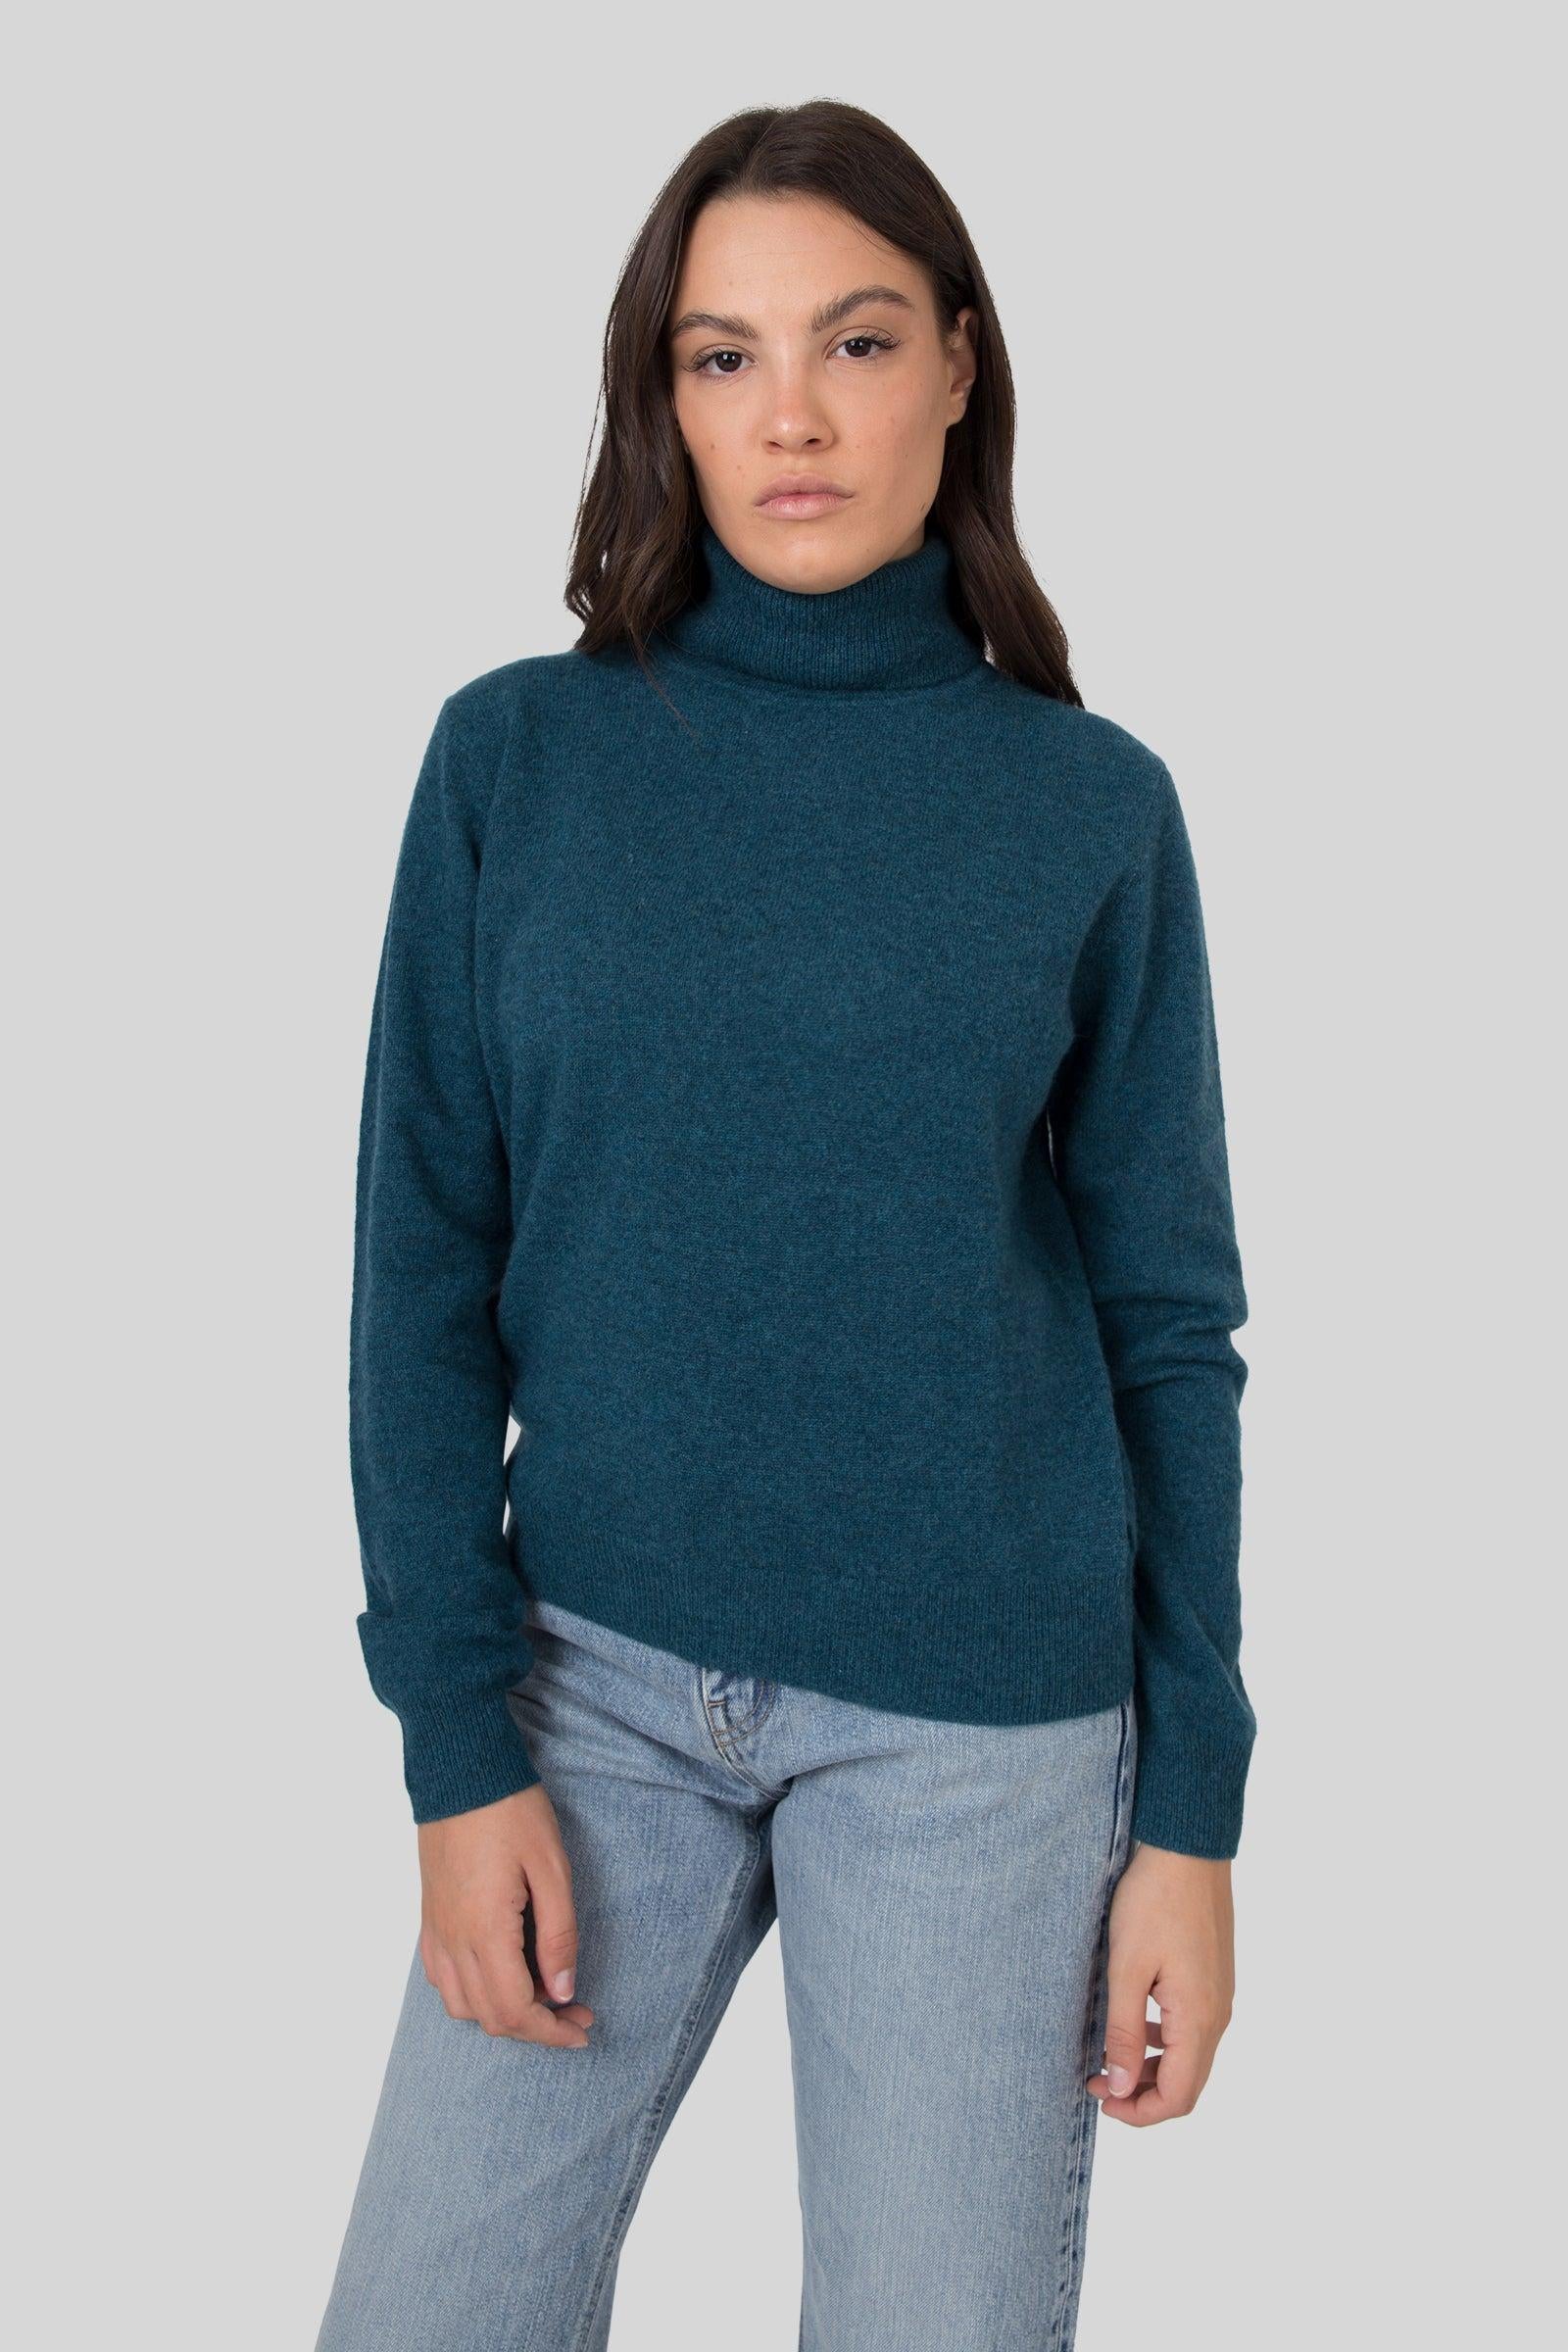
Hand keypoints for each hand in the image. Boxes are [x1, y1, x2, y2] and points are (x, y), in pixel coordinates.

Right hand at [417, 1782, 595, 2046]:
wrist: (461, 1772)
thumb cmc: (511, 1811)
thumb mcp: (552, 1869)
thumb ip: (558, 1935)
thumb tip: (563, 1990)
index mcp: (486, 1932)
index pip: (516, 2011)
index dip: (552, 2032)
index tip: (583, 2029)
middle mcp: (453, 1941)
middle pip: (490, 2016)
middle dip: (536, 2027)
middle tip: (576, 2010)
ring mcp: (436, 1930)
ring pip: (462, 2004)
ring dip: (502, 2013)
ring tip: (542, 1993)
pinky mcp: (429, 1917)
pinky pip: (442, 1977)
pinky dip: (472, 1993)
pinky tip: (501, 1974)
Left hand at [1085, 1840, 1234, 2123]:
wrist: (1187, 1847)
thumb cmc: (1153, 1901)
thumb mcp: (1127, 1968)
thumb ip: (1122, 2032)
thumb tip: (1119, 2088)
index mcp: (1198, 2019)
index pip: (1179, 2096)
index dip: (1140, 2113)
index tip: (1100, 2100)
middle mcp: (1218, 2016)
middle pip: (1187, 2083)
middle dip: (1142, 2095)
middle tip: (1095, 2082)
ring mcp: (1219, 1997)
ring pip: (1189, 2057)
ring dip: (1150, 2069)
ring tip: (1106, 2057)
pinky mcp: (1213, 1979)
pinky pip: (1191, 2029)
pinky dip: (1161, 2042)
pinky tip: (1131, 2023)